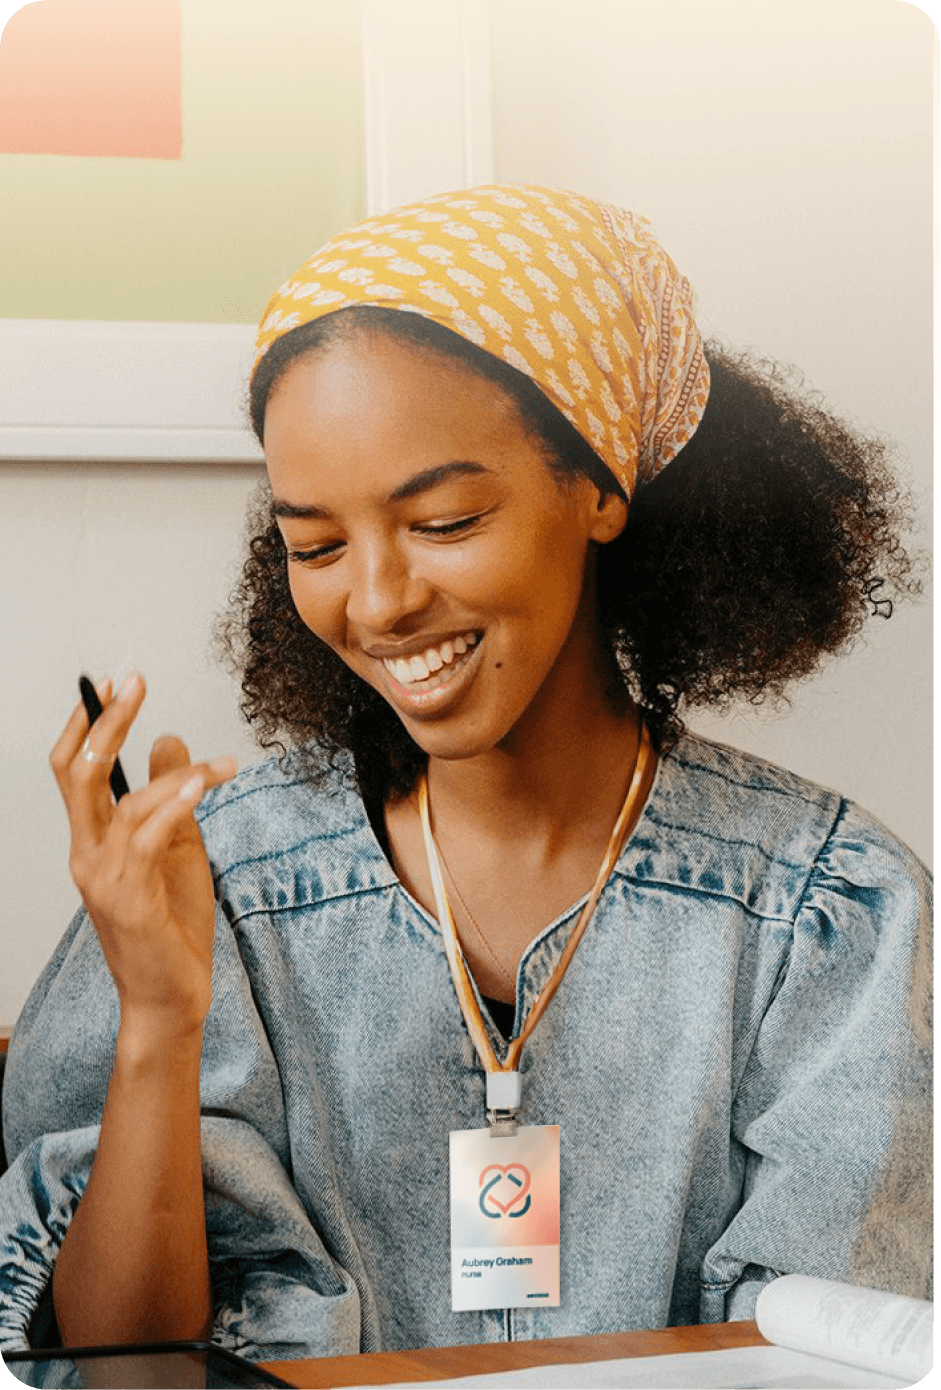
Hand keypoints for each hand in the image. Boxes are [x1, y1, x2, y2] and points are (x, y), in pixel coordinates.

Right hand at [50, 674, 236, 1038]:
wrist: (171, 998)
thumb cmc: (173, 927)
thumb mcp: (179, 848)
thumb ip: (172, 798)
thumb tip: (171, 740)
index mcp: (92, 842)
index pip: (72, 771)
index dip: (87, 724)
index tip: (115, 683)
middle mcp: (86, 856)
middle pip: (79, 774)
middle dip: (106, 722)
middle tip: (135, 681)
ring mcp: (102, 880)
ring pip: (125, 805)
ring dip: (178, 776)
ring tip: (225, 765)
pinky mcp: (129, 902)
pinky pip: (146, 840)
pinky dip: (174, 806)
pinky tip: (202, 784)